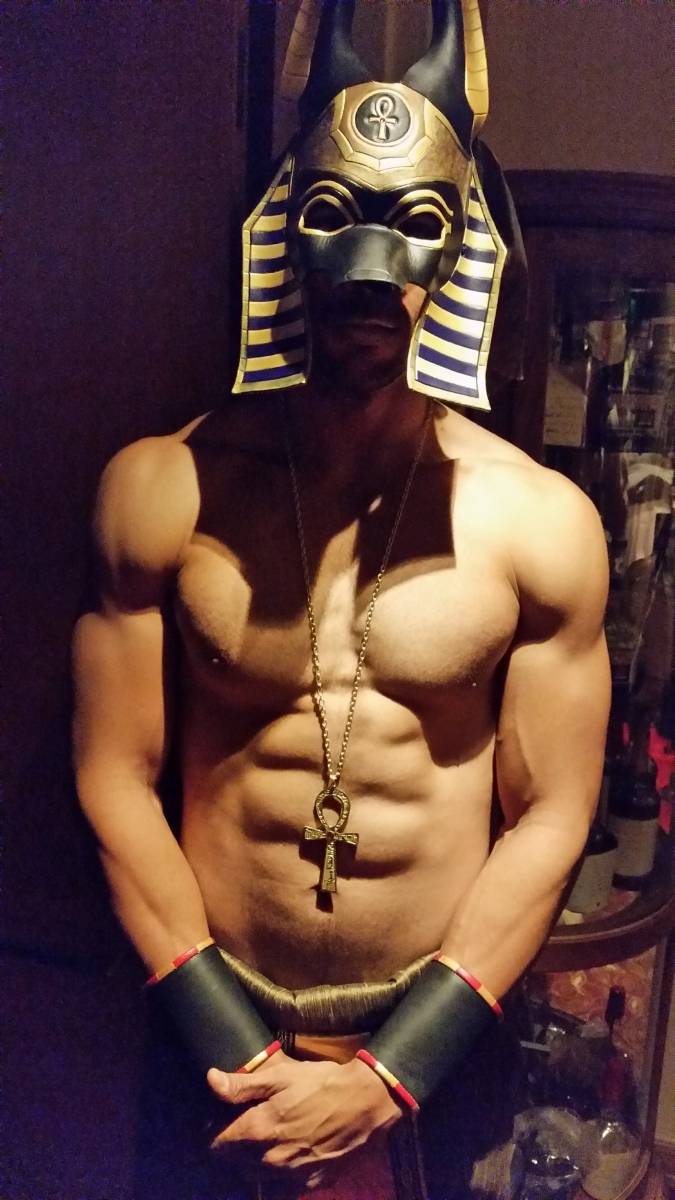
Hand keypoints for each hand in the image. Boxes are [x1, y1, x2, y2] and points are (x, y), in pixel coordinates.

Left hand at [207, 1051, 401, 1188]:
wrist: (366, 1103)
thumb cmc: (322, 1084)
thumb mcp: (280, 1076)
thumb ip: (242, 1085)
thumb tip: (210, 1081)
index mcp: (257, 1132)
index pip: (217, 1146)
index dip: (215, 1134)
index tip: (220, 1123)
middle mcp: (269, 1161)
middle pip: (235, 1164)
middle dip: (234, 1149)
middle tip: (244, 1129)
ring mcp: (291, 1177)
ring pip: (257, 1179)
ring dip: (254, 1165)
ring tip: (265, 1143)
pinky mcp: (311, 1184)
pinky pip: (283, 1188)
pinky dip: (278, 1178)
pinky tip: (288, 1157)